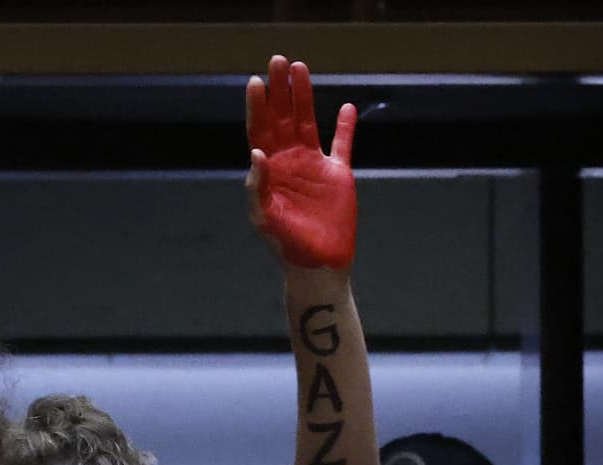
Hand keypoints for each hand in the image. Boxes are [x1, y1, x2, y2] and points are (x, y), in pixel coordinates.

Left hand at [246, 56, 358, 271]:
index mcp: (269, 170)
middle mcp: (289, 162)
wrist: (317, 264)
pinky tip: (346, 107)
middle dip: (279, 90)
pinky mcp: (337, 174)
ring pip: (307, 121)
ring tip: (300, 68)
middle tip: (278, 61)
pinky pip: (342, 144)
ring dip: (304, 96)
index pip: (260, 131)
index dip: (258, 107)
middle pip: (282, 117)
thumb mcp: (264, 218)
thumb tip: (256, 154)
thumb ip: (258, 187)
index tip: (256, 82)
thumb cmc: (285, 245)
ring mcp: (313, 165)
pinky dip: (346, 126)